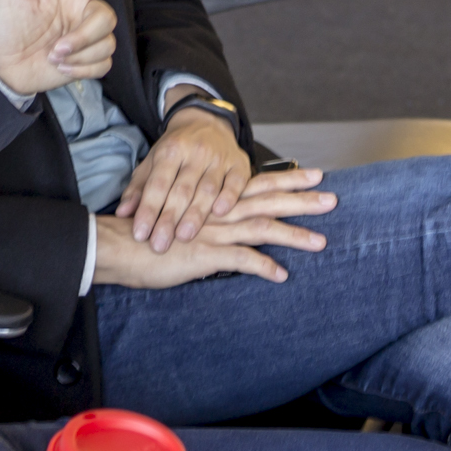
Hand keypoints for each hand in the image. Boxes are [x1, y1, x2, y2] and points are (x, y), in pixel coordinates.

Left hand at [0, 0, 168, 95]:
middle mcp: (83, 11)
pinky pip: (104, 64)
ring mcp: (86, 37)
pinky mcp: (88, 61)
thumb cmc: (3, 24)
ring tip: (53, 57)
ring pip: (107, 43)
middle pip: (107, 18)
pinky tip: (62, 68)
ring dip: (79, 55)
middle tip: (55, 49)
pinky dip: (82, 69)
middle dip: (84, 37)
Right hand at [91, 183, 334, 287]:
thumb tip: (225, 225)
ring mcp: (213, 232)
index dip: (288, 179)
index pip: (259, 184)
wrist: (119, 243)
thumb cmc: (148, 234)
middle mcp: (219, 212)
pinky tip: (282, 275)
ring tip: (321, 241)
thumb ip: (207, 220)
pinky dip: (263, 267)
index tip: (314, 174)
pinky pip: (241, 261)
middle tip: (332, 199)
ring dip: (294, 235)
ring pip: (262, 228)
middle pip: (268, 201)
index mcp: (215, 202)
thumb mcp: (182, 220)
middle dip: (302, 200)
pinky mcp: (204, 254)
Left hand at [118, 105, 254, 246]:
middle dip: (169, 219)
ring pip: (208, 189)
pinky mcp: (239, 164)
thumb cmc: (176, 150)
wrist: (207, 123)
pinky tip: (220, 214)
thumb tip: (122, 214)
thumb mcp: (152, 162)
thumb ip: (138, 189)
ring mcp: (219, 158)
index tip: (140, 234)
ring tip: (184, 237)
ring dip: (196, 215)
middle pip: (181, 190)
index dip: (148, 210)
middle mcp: (195, 152)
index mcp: (170, 150)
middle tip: (160, 245)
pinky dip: (229, 198)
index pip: (157, 184)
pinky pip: (236, 183)